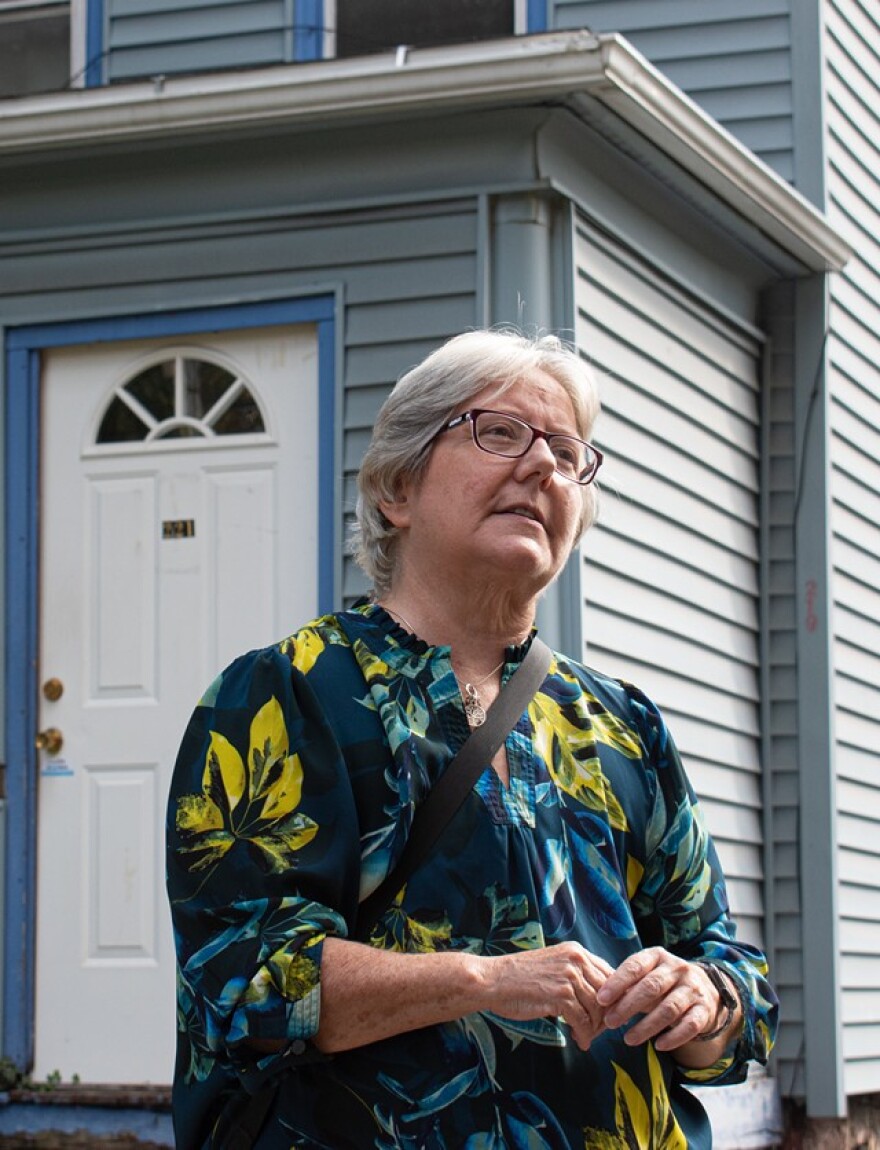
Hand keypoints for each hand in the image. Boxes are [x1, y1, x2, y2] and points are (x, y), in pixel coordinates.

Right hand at [485, 942, 614, 1051]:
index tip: (606, 1013)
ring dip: (594, 1028)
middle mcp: (576, 960)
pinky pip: (583, 1021)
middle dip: (605, 1016)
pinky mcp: (561, 996)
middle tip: (597, 1030)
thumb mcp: (554, 965)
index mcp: (576, 951)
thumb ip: (575, 975)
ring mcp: (569, 977)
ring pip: (597, 1009)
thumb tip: (598, 998)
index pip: (609, 974)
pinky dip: (584, 1035)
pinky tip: (578, 1041)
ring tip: (585, 1036)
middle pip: (607, 993)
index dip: (611, 998)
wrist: (494, 980)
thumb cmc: (520, 977)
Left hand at [595, 947, 721, 1051]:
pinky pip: (689, 1025)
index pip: (635, 966)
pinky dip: (673, 1037)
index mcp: (658, 956)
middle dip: (628, 1006)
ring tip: (628, 1039)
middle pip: (651, 987)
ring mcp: (693, 988)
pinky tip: (658, 1046)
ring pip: (669, 1009)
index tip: (601, 999)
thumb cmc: (664, 982)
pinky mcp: (704, 1009)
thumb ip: (628, 985)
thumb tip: (603, 1002)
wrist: (704, 989)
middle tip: (610, 1022)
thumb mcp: (647, 975)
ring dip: (646, 1026)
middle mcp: (677, 968)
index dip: (617, 983)